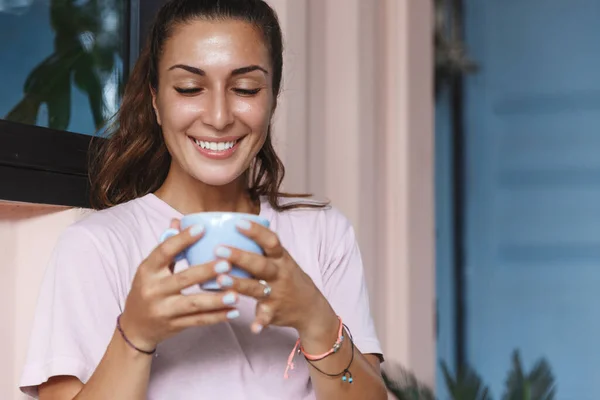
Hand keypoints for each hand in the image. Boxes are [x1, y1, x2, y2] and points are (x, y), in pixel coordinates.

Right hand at [119, 219, 239, 351]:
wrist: (135, 328)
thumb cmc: (147, 290)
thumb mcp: (151, 269)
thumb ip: (167, 247)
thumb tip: (178, 221)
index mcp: (147, 270)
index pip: (164, 251)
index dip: (183, 239)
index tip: (202, 228)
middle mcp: (153, 290)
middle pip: (182, 279)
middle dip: (206, 271)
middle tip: (227, 263)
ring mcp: (163, 310)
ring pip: (193, 304)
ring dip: (216, 300)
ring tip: (236, 294)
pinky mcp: (174, 325)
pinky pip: (198, 321)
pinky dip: (217, 317)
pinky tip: (234, 311)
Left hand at [213, 220, 337, 339]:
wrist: (310, 307)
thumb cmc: (288, 277)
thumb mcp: (281, 260)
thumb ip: (262, 249)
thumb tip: (233, 227)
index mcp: (280, 259)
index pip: (270, 241)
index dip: (255, 231)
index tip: (238, 222)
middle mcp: (279, 274)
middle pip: (260, 263)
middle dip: (240, 256)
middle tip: (219, 249)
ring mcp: (277, 293)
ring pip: (257, 288)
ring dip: (240, 284)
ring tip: (220, 280)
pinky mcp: (274, 311)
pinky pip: (266, 317)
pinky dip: (261, 322)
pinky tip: (253, 328)